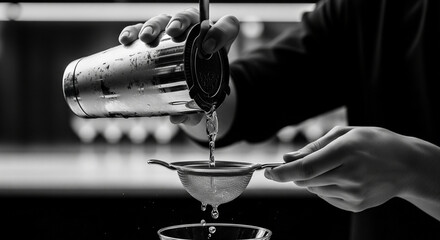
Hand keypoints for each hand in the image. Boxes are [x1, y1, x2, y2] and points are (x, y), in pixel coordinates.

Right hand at [118, 9, 238, 125]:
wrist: (191, 77)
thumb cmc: (201, 82)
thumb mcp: (203, 94)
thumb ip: (197, 109)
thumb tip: (179, 120)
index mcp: (216, 38)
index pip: (226, 27)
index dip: (220, 33)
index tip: (209, 48)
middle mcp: (194, 29)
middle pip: (188, 16)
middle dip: (179, 22)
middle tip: (173, 33)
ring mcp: (172, 30)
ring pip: (163, 20)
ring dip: (153, 26)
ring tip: (146, 37)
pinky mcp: (153, 36)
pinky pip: (141, 28)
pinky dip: (133, 31)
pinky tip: (126, 39)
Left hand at [264, 126, 431, 212]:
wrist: (408, 165)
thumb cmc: (375, 143)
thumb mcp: (345, 134)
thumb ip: (314, 147)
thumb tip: (288, 158)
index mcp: (346, 152)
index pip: (305, 168)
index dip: (282, 172)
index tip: (268, 172)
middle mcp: (349, 175)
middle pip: (306, 181)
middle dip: (294, 173)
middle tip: (298, 163)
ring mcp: (354, 193)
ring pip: (314, 189)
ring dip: (312, 179)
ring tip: (333, 166)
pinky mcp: (356, 206)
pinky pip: (327, 197)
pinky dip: (325, 187)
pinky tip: (342, 177)